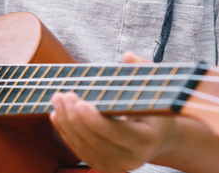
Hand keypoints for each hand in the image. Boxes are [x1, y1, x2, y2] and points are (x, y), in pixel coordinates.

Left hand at [49, 52, 180, 172]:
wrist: (161, 139)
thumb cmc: (157, 108)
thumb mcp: (158, 89)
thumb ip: (143, 71)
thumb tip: (128, 56)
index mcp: (147, 140)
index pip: (117, 132)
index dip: (96, 120)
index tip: (80, 103)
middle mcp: (132, 158)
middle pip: (95, 140)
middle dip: (75, 117)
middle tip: (63, 94)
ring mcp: (117, 165)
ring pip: (83, 147)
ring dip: (66, 122)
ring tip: (58, 99)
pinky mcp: (104, 166)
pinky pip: (80, 151)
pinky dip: (66, 133)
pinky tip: (57, 115)